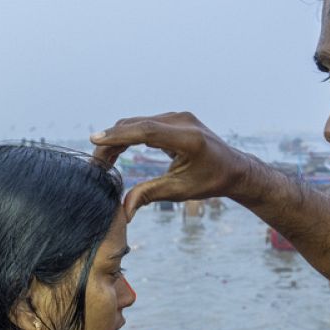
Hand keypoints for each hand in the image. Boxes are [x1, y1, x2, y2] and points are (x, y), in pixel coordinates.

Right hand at [90, 112, 250, 217]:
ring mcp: (178, 117)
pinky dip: (129, 135)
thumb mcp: (180, 191)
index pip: (147, 131)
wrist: (234, 168)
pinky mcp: (174, 119)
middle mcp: (182, 121)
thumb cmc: (210, 181)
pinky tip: (116, 151)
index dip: (119, 135)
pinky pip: (145, 124)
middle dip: (112, 141)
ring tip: (102, 160)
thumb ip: (149, 195)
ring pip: (138, 123)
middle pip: (137, 125)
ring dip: (118, 138)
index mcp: (188, 139)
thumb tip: (123, 211)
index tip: (95, 140)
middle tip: (95, 163)